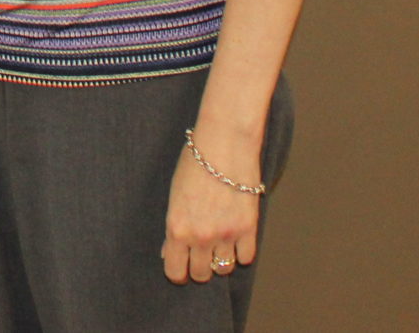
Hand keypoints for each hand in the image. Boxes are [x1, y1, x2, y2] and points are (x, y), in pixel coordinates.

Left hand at [163, 130, 261, 284]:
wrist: (224, 143)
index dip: (177, 271)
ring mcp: (226, 234)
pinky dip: (241, 251)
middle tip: (200, 253)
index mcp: (176, 228)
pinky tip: (236, 238)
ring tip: (218, 244)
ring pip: (223, 269)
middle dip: (198, 266)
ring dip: (220, 260)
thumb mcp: (174, 195)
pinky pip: (246, 257)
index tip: (180, 265)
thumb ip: (173, 226)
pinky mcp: (248, 228)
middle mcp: (200, 236)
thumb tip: (170, 251)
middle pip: (200, 274)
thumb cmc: (194, 163)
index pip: (175, 272)